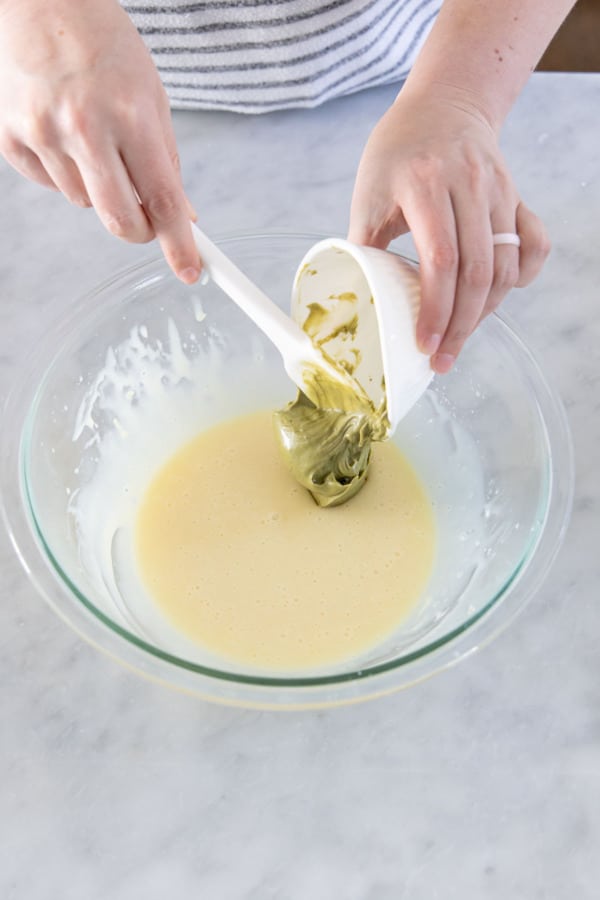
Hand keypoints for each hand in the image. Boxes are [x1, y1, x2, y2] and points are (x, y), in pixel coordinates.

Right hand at [0, 0, 200, 282]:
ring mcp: (42, 134)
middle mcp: (84, 128)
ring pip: (85, 204)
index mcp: (130, 115)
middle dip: (142, 231)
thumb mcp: (151, 95)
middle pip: (122, 221)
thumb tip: (181, 215)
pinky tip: (64, 135)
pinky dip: (65, 174)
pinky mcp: (10, 138)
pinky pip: (50, 186)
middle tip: (149, 220)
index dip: (179, 245)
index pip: (162, 200)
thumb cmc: (102, 43)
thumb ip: (167, 160)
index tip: (190, 270)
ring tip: (94, 139)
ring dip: (99, 189)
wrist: (39, 1)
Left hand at [348, 85, 549, 372]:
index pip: (440, 260)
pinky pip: (533, 246)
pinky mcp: (517, 197)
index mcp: (425, 183)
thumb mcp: (368, 192)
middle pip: (477, 272)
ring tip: (458, 337)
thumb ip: (365, 245)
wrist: (445, 104)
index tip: (425, 345)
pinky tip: (496, 298)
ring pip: (505, 266)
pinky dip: (521, 278)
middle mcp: (469, 186)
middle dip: (460, 326)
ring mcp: (499, 191)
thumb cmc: (397, 152)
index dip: (435, 309)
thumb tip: (358, 300)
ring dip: (485, 312)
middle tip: (442, 359)